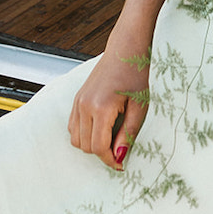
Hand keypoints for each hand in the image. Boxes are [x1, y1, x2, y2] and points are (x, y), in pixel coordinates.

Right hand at [68, 36, 149, 169]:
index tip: (121, 165)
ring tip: (111, 138)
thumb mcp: (139, 106)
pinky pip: (72, 126)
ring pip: (75, 139)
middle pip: (85, 146)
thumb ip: (128, 133)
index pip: (98, 147)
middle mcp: (84, 106)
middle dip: (102, 153)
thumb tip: (120, 156)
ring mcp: (78, 102)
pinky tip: (101, 128)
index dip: (110, 160)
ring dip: (91, 144)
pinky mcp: (77, 99)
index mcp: (100, 107)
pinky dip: (84, 134)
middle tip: (120, 149)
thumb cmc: (136, 73)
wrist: (126, 48)